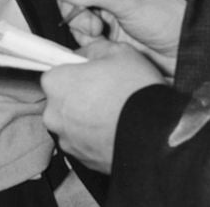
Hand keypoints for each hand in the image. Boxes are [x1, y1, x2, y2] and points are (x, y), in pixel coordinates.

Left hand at [41, 39, 164, 173]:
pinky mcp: (81, 160)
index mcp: (56, 82)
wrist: (155, 135)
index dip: (74, 70)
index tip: (90, 73)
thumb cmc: (134, 90)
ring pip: (72, 122)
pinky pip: (83, 142)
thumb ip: (94, 48)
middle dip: (79, 95)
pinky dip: (94, 136)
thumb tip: (86, 53)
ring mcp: (66, 139)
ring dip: (86, 117)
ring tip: (113, 112)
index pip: (55, 72)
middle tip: (105, 91)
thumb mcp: (118, 52)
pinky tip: (114, 128)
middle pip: (61, 99)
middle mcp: (54, 114)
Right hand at [48, 0, 184, 73]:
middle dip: (75, 6)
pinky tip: (105, 42)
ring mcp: (100, 4)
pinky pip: (77, 31)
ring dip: (81, 25)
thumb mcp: (130, 1)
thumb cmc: (167, 19)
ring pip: (69, 10)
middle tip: (92, 20)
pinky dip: (87, 39)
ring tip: (101, 32)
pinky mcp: (99, 26)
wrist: (179, 53)